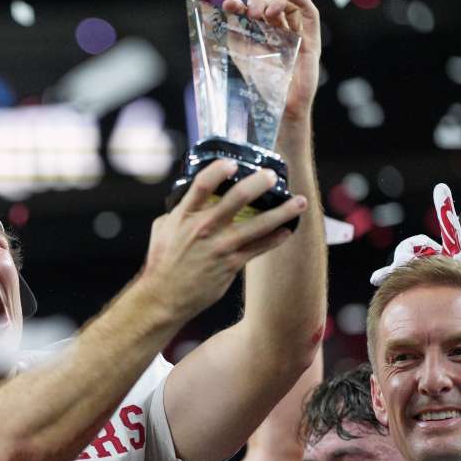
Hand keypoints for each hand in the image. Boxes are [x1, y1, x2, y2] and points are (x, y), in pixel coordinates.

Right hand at [139, 159, 306, 319]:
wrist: (163, 298)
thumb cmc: (161, 263)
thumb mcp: (162, 230)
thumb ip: (178, 212)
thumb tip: (191, 199)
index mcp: (184, 216)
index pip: (202, 184)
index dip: (219, 169)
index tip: (233, 162)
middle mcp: (204, 228)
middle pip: (238, 198)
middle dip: (260, 183)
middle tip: (273, 176)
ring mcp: (220, 246)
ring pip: (259, 224)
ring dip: (282, 212)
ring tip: (299, 202)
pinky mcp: (231, 264)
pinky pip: (260, 248)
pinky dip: (275, 239)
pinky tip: (287, 231)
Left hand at [223, 0, 321, 122]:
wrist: (279, 104)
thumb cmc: (262, 82)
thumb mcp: (241, 55)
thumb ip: (234, 33)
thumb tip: (227, 9)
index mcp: (259, 33)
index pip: (250, 9)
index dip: (240, 4)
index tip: (231, 5)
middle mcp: (277, 30)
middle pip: (269, 3)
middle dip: (260, 1)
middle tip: (252, 13)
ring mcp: (295, 33)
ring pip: (289, 5)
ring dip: (277, 1)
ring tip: (267, 12)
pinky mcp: (310, 39)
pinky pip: (309, 14)